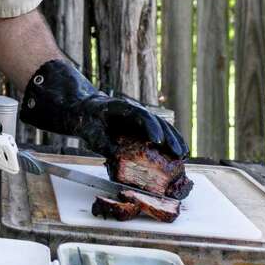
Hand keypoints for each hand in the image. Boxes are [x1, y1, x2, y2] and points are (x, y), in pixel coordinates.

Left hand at [19, 59, 188, 158]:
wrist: (81, 111)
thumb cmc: (85, 120)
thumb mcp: (89, 132)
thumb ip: (103, 143)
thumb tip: (117, 157)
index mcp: (120, 107)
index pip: (139, 115)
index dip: (150, 127)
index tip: (157, 141)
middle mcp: (134, 111)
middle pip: (157, 121)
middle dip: (169, 137)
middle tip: (178, 153)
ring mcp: (139, 118)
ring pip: (162, 127)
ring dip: (174, 140)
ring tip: (184, 155)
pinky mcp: (141, 127)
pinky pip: (159, 134)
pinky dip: (169, 143)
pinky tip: (178, 154)